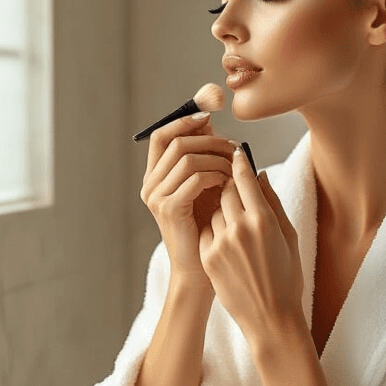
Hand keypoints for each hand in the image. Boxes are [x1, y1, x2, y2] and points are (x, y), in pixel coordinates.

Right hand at [140, 112, 235, 280]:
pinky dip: (216, 175)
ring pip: (187, 157)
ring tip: (234, 169)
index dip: (184, 120)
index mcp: (155, 177)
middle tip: (234, 147)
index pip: (162, 135)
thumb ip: (204, 157)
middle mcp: (150, 185)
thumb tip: (210, 122)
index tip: (209, 115)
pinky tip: (228, 184)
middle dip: (210, 139)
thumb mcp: (205, 186)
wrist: (202, 270)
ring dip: (217, 158)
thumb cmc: (208, 229)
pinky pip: (194, 177)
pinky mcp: (169, 209)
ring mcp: (156, 197)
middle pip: (177, 141)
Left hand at [198, 147, 306, 349]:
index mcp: (263, 220)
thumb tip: (259, 175)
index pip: (244, 178)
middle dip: (229, 185)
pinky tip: (228, 240)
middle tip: (234, 184)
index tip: (236, 154)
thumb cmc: (286, 278)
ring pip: (214, 209)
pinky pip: (207, 230)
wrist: (270, 318)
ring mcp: (220, 243)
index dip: (239, 163)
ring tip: (236, 221)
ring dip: (222, 208)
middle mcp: (239, 228)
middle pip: (225, 190)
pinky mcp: (208, 257)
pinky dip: (215, 229)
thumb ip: (272, 203)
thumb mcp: (288, 237)